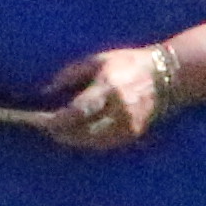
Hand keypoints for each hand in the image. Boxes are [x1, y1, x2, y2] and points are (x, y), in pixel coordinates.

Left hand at [29, 46, 172, 152]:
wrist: (166, 75)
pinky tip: (78, 137)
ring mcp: (128, 124)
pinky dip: (89, 142)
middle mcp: (119, 109)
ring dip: (73, 140)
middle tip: (45, 129)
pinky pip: (105, 144)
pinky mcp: (134, 134)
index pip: (77, 111)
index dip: (57, 120)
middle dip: (61, 133)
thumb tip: (46, 90)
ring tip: (58, 134)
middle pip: (83, 131)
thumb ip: (70, 74)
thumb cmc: (126, 63)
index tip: (40, 120)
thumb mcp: (96, 60)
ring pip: (93, 142)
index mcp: (108, 87)